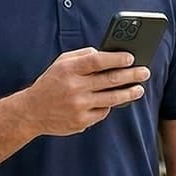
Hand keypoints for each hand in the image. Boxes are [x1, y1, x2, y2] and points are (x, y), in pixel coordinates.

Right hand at [19, 48, 150, 136]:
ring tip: (139, 89)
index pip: (97, 60)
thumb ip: (82, 56)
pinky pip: (103, 112)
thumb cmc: (50, 83)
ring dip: (129, 93)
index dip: (116, 59)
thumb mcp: (60, 64)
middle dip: (132, 75)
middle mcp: (73, 87)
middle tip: (145, 72)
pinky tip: (112, 102)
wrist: (30, 112)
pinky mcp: (80, 121)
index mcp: (68, 69)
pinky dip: (109, 106)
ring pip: (112, 99)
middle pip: (110, 80)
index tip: (131, 58)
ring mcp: (78, 106)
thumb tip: (108, 54)